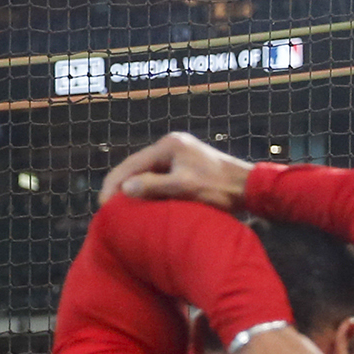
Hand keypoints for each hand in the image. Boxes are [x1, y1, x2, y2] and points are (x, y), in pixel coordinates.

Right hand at [98, 132, 252, 211]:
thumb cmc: (220, 188)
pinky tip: (142, 203)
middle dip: (120, 186)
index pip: (132, 164)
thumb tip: (125, 188)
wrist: (250, 187)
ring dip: (134, 189)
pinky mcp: (187, 166)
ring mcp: (180, 155)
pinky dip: (149, 190)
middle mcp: (172, 145)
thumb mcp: (185, 188)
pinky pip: (160, 177)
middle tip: (105, 208)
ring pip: (148, 173)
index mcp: (169, 145)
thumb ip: (154, 187)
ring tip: (119, 208)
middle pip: (137, 166)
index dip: (114, 184)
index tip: (103, 204)